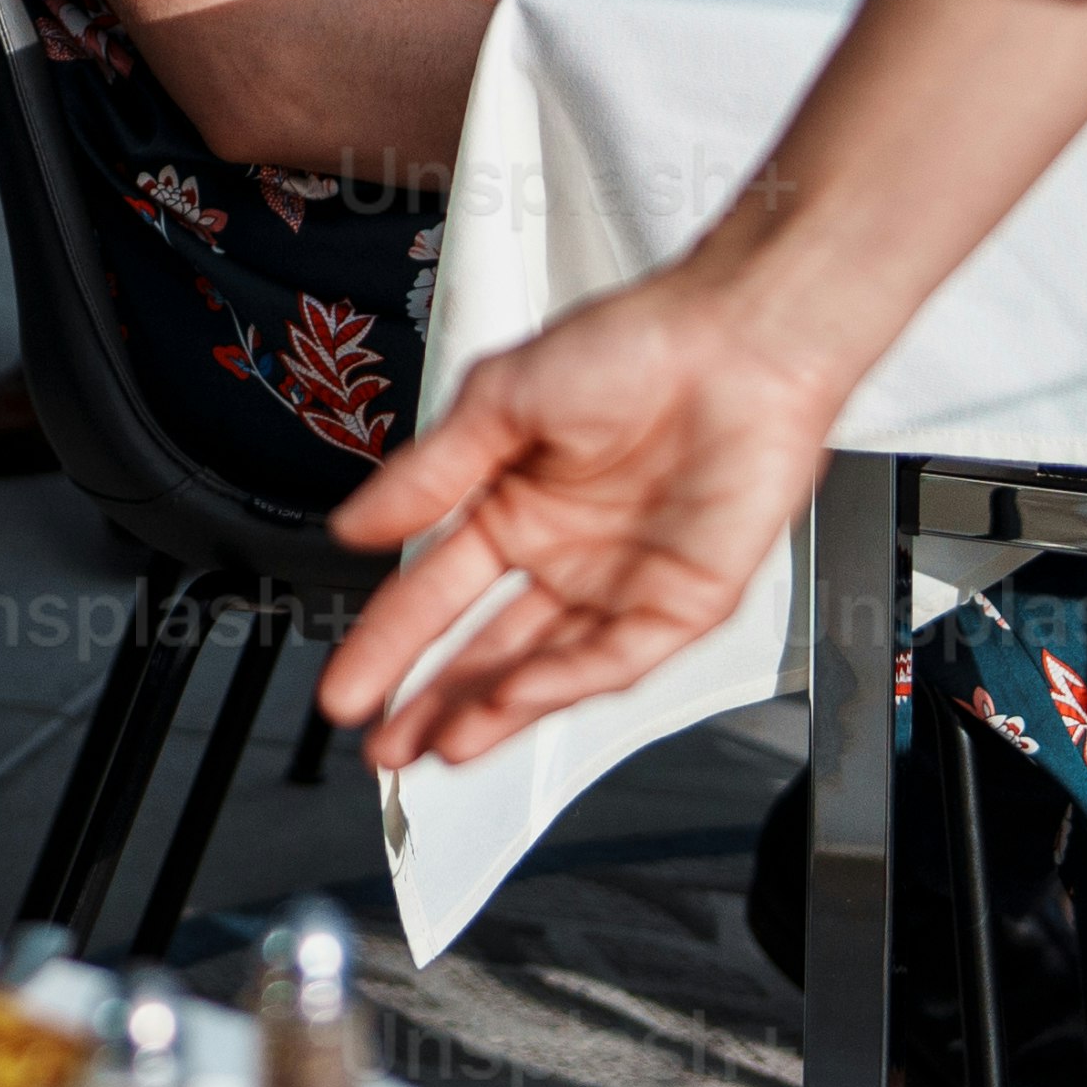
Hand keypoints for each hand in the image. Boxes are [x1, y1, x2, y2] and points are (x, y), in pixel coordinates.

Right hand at [312, 265, 845, 772]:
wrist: (738, 341)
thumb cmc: (636, 344)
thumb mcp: (500, 401)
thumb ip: (428, 476)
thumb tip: (356, 526)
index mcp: (516, 504)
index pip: (437, 591)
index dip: (389, 643)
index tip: (348, 685)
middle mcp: (566, 553)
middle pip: (486, 647)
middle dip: (431, 699)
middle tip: (381, 742)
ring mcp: (623, 583)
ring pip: (546, 668)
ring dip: (490, 710)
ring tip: (435, 745)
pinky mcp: (683, 603)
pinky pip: (615, 657)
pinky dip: (561, 682)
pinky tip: (511, 700)